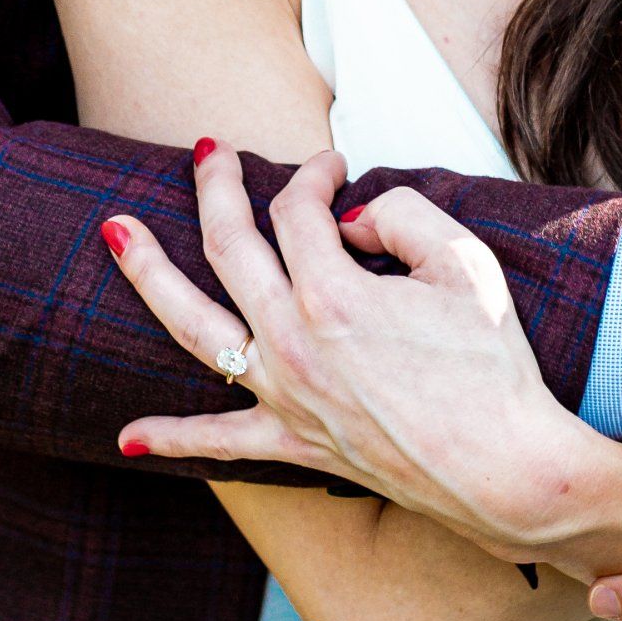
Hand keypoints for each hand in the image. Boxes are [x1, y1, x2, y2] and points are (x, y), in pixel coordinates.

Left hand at [104, 142, 621, 557]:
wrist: (507, 472)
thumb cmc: (493, 367)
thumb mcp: (464, 263)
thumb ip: (403, 216)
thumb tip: (354, 221)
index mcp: (333, 295)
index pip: (298, 209)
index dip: (313, 175)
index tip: (334, 167)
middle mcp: (292, 345)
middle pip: (229, 245)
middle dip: (214, 186)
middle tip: (207, 148)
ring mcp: (285, 398)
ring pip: (194, 328)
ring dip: (148, 275)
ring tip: (114, 231)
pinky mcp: (293, 446)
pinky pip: (218, 442)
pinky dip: (170, 439)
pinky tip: (126, 439)